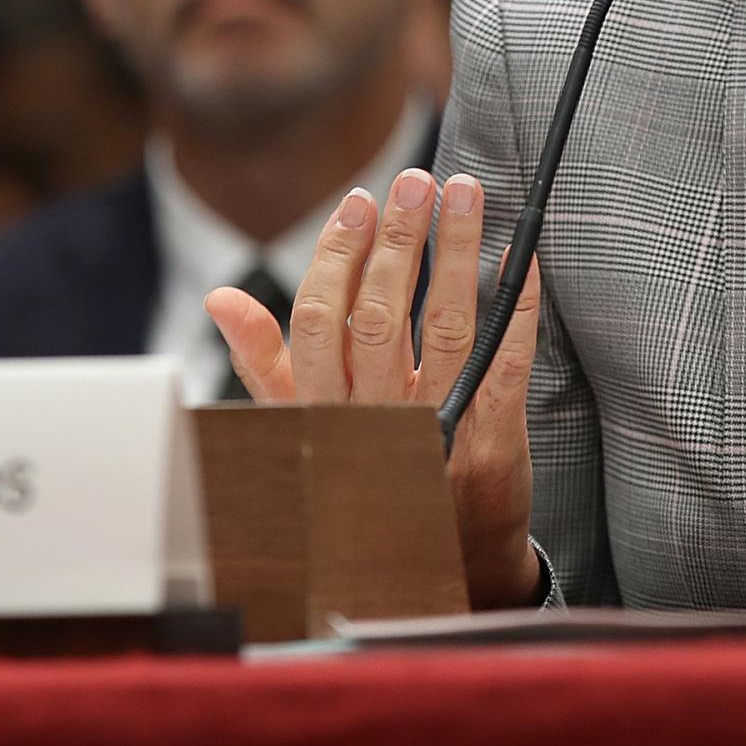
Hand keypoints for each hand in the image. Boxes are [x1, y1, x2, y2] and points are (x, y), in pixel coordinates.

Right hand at [206, 167, 543, 608]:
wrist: (440, 566)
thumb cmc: (367, 475)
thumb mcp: (303, 426)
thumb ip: (265, 361)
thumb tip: (221, 298)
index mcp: (324, 409)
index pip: (319, 319)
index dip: (339, 254)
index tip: (360, 200)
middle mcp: (375, 418)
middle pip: (381, 315)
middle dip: (398, 241)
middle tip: (414, 180)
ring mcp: (437, 429)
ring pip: (446, 326)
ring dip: (456, 252)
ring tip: (463, 192)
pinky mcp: (493, 441)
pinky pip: (506, 364)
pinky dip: (516, 307)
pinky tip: (523, 258)